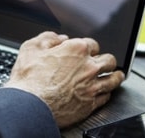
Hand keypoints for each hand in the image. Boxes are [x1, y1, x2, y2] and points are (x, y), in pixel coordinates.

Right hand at [4, 31, 124, 126]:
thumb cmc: (29, 79)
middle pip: (109, 60)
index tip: (87, 52)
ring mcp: (92, 86)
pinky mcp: (91, 103)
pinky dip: (106, 93)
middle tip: (104, 63)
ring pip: (113, 79)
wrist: (29, 106)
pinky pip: (107, 96)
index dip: (89, 48)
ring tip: (116, 76)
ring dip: (115, 76)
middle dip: (106, 61)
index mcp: (76, 50)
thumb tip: (58, 38)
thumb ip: (47, 38)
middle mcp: (89, 66)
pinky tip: (105, 93)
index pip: (92, 44)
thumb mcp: (31, 48)